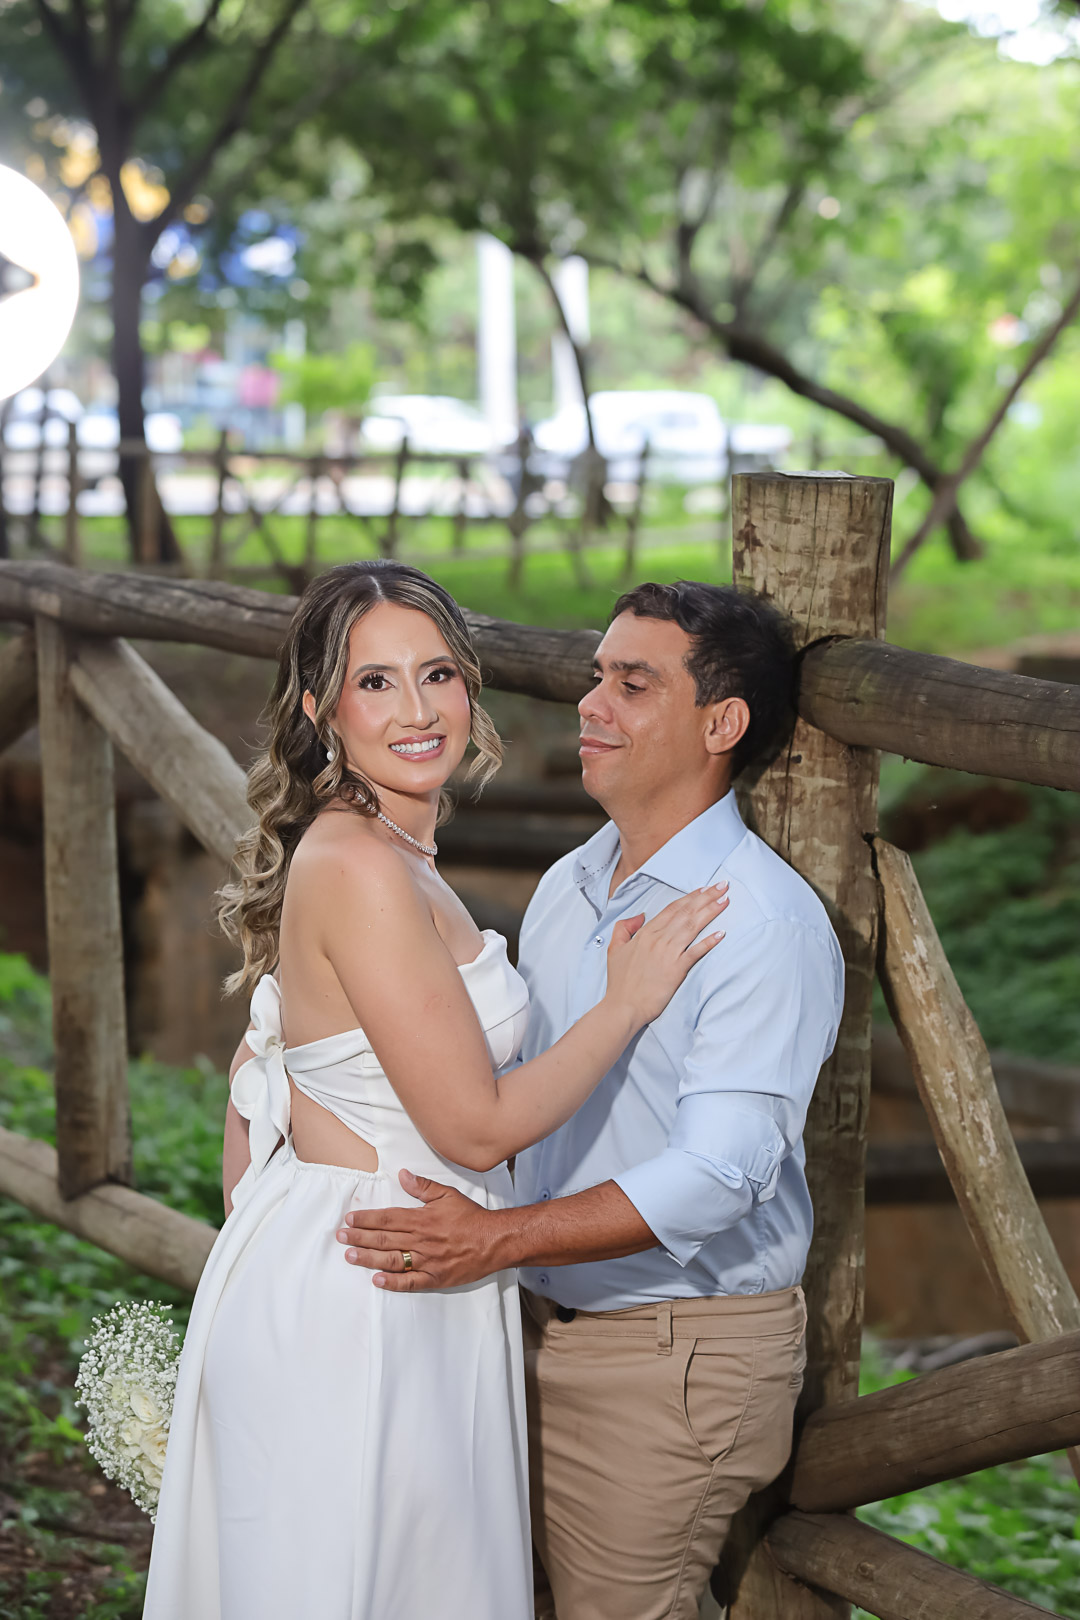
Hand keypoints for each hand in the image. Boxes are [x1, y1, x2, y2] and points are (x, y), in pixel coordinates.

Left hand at [336, 1169, 501, 1290]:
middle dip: (359, 1237)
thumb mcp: (448, 1194)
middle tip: (340, 1237)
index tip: (350, 1220)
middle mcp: (421, 1240)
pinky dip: (392, 1282)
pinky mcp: (435, 1278)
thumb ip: (423, 1186)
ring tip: (350, 1256)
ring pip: (392, 1260)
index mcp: (422, 1219)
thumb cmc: (471, 1217)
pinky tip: (376, 1280)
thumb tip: (403, 1175)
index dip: (367, 1219)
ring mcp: (427, 1261)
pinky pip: (411, 1282)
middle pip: (384, 1239)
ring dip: (368, 1258)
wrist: (494, 1240)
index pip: (387, 1218)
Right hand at [605, 884, 727, 1028]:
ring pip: (692, 927)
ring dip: (710, 912)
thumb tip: (640, 915)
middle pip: (686, 913)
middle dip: (706, 897)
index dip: (690, 897)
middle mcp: (658, 939)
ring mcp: (668, 954)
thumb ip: (624, 928)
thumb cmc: (619, 982)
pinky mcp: (676, 970)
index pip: (672, 909)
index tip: (704, 888)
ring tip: (725, 901)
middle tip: (723, 885)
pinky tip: (721, 933)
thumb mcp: (614, 949)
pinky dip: (708, 942)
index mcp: (645, 933)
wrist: (623, 1006)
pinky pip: (695, 952)